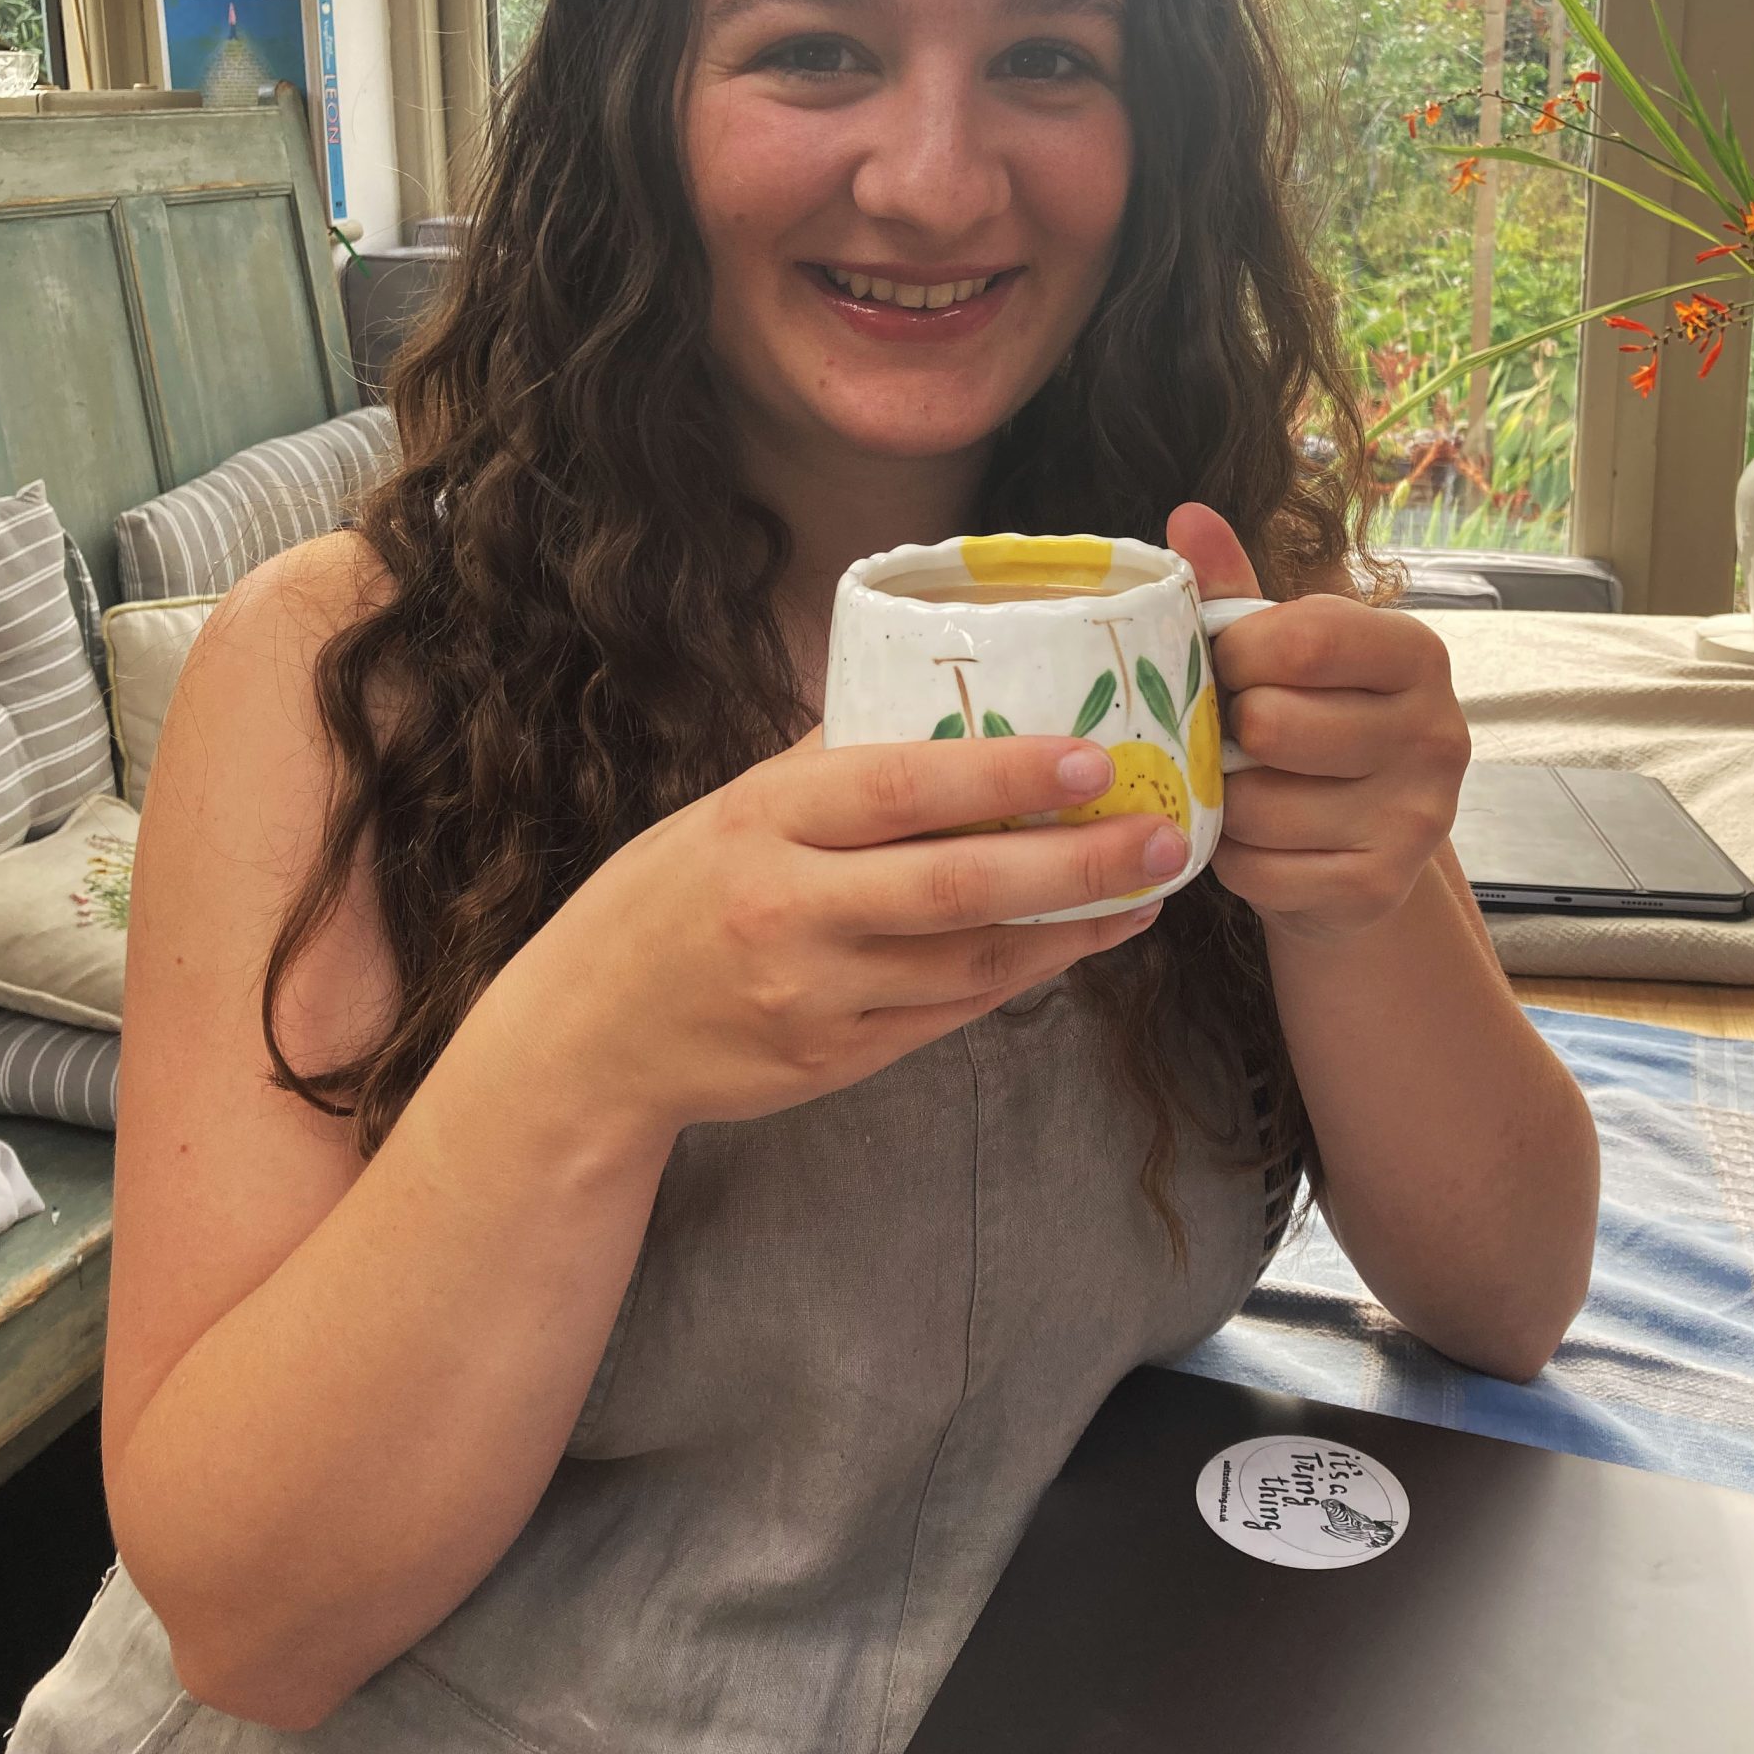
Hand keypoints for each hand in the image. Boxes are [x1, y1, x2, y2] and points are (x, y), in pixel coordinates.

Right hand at [527, 733, 1189, 1135]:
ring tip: (1147, 889)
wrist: (590, 1036)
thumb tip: (949, 695)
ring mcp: (813, 994)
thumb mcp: (732, 809)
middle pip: (956, 886)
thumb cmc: (671, 897)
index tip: (1094, 761)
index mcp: (764, 820)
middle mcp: (789, 908)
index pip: (902, 786)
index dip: (1005, 776)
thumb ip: (835, 763)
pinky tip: (1078, 942)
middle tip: (1163, 836)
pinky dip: (1022, 974)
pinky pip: (950, 1011)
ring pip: (970, 960)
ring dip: (1071, 927)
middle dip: (1073, 864)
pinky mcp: (834, 1059)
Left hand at [1166, 502, 1469, 951]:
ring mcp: (1416, 818)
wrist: (1356, 865)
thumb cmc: (1310, 737)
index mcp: (1415, 656)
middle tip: (1232, 739)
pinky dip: (1236, 859)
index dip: (1237, 653)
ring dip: (1224, 802)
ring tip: (1243, 792)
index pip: (1308, 637)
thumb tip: (1187, 515)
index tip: (1224, 667)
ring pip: (1256, 803)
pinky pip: (1258, 868)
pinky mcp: (1380, 888)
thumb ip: (1236, 592)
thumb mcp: (1283, 657)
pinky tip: (1257, 844)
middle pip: (1273, 723)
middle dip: (1225, 733)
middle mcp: (1436, 733)